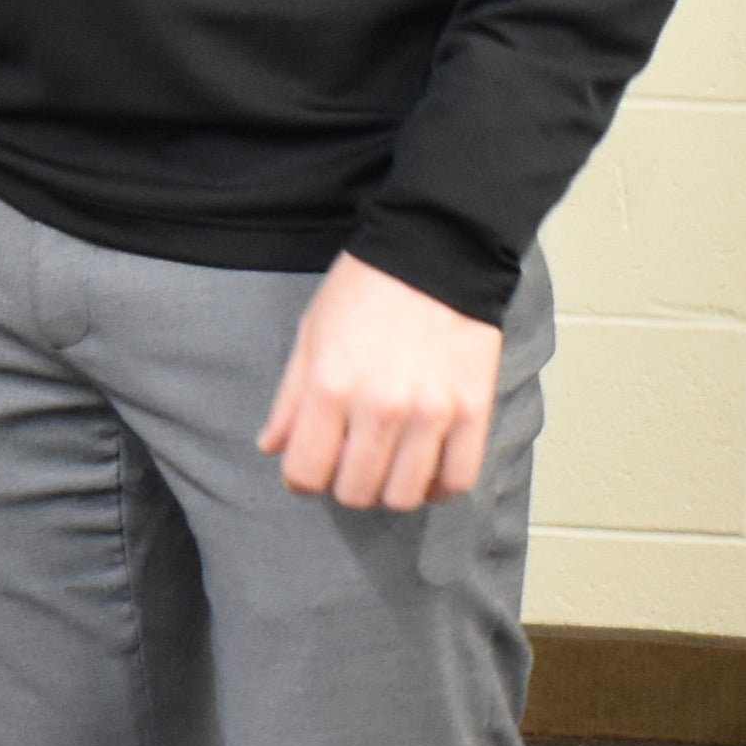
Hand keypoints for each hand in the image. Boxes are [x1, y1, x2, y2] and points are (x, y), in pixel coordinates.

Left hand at [259, 254, 501, 513]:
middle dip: (343, 484)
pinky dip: (437, 485)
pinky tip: (425, 467)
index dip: (301, 479)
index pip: (305, 474)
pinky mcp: (473, 411)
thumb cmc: (364, 290)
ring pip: (403, 496)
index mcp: (330, 387)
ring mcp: (431, 412)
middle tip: (350, 460)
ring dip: (389, 489)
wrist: (434, 250)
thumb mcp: (311, 335)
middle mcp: (380, 407)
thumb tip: (271, 447)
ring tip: (388, 464)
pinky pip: (456, 480)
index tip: (309, 467)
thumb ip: (289, 399)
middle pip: (354, 492)